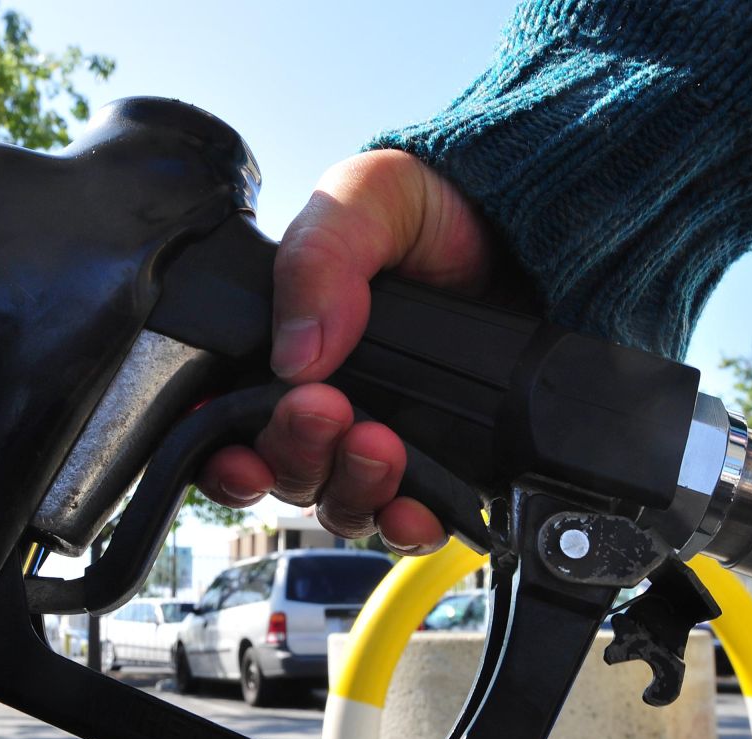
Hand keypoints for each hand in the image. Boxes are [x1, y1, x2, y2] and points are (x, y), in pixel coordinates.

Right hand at [194, 149, 493, 553]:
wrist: (529, 221)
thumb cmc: (432, 206)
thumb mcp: (364, 199)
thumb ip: (319, 261)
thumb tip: (295, 356)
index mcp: (281, 349)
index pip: (227, 426)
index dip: (222, 455)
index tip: (238, 454)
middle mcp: (325, 406)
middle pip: (285, 472)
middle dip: (296, 452)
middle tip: (324, 410)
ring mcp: (383, 441)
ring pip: (340, 503)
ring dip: (351, 487)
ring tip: (380, 444)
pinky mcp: (443, 465)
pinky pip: (412, 523)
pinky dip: (407, 528)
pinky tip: (416, 509)